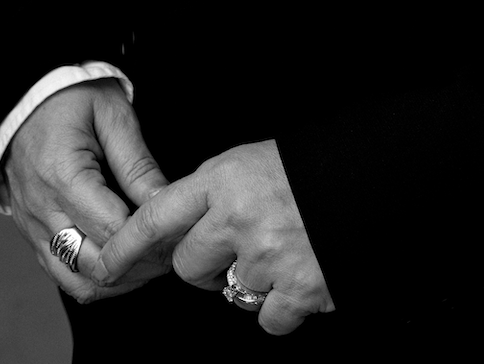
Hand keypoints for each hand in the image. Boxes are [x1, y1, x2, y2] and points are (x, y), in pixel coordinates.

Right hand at [0, 77, 169, 304]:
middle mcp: (42, 209)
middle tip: (173, 251)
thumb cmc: (70, 97)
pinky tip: (121, 263)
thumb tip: (165, 203)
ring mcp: (32, 226)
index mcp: (62, 176)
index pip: (113, 230)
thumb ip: (138, 164)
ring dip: (117, 280)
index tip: (179, 231)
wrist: (23, 98)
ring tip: (151, 262)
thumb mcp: (112, 115)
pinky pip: (61, 273)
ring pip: (76, 280)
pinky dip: (93, 278)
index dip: (150, 238)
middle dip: (139, 265)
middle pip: (95, 264)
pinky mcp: (31, 233)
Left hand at [93, 139, 334, 333]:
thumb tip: (180, 229)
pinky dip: (284, 308)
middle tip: (240, 248)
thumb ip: (215, 192)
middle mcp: (239, 219)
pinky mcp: (298, 292)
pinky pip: (268, 322)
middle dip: (207, 266)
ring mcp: (268, 258)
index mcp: (225, 178)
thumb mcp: (254, 161)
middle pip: (188, 267)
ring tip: (285, 251)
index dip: (127, 244)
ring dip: (253, 283)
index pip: (157, 215)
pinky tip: (302, 276)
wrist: (378, 177)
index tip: (105, 265)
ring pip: (230, 295)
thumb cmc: (314, 168)